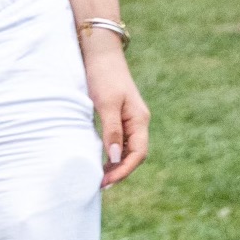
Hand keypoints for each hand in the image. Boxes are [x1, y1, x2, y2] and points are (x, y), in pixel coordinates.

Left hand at [84, 34, 147, 187]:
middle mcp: (138, 122)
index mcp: (140, 120)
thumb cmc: (103, 77)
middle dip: (119, 171)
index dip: (123, 170)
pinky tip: (100, 160)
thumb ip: (112, 130)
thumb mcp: (106, 104)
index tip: (107, 182)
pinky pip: (119, 140)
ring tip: (99, 178)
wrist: (100, 55)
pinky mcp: (119, 116)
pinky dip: (111, 153)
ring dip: (115, 164)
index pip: (137, 154)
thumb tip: (113, 157)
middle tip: (100, 185)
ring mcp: (129, 119)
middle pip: (134, 154)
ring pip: (126, 149)